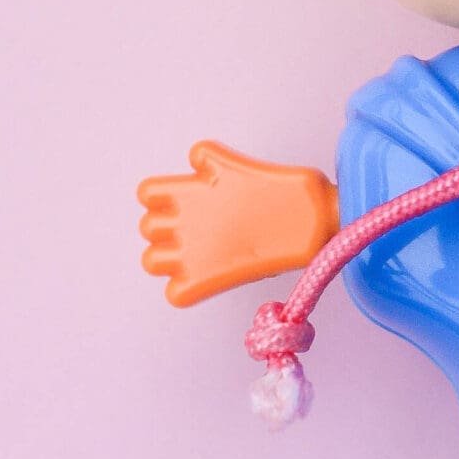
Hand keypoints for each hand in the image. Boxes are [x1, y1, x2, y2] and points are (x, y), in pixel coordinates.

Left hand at [137, 143, 337, 305]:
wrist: (311, 219)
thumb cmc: (285, 191)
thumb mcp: (236, 163)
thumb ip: (211, 166)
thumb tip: (199, 164)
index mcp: (190, 189)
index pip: (147, 193)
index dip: (161, 199)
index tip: (182, 202)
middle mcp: (184, 219)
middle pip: (147, 228)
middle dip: (166, 229)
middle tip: (196, 230)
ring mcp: (193, 251)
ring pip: (151, 261)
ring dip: (168, 259)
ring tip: (195, 255)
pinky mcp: (208, 279)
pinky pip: (176, 294)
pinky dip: (188, 291)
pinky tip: (207, 280)